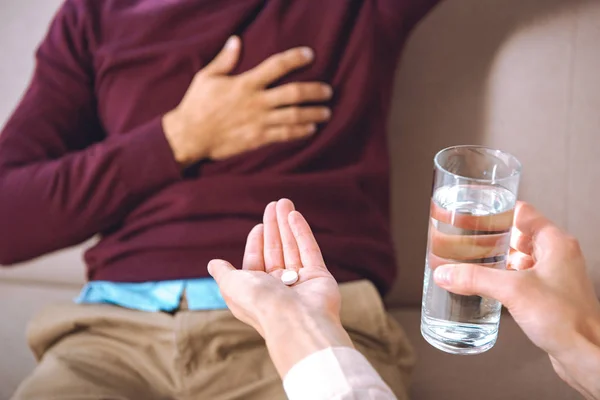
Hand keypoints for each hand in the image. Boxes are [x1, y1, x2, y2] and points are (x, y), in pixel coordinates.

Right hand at [163, 36, 332, 166]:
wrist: (189, 136)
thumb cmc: (196, 105)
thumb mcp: (206, 77)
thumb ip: (224, 60)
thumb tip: (236, 40)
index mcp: (245, 83)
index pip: (276, 66)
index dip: (295, 59)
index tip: (310, 55)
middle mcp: (256, 101)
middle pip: (293, 93)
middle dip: (314, 91)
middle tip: (328, 91)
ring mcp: (258, 121)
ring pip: (294, 116)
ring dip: (314, 113)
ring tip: (326, 111)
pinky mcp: (258, 138)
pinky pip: (285, 135)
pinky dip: (301, 132)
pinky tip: (311, 129)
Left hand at [208, 198, 351, 376]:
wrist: (295, 321)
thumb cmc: (260, 304)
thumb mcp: (232, 286)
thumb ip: (224, 273)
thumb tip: (213, 263)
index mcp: (258, 291)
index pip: (256, 261)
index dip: (256, 242)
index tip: (259, 226)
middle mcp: (279, 286)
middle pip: (276, 250)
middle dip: (274, 227)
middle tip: (275, 203)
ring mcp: (301, 281)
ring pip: (292, 247)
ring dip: (287, 224)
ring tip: (285, 202)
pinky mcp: (319, 277)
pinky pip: (309, 250)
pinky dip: (301, 232)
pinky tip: (294, 215)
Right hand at [433, 202, 599, 396]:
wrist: (585, 354)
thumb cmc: (566, 319)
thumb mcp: (513, 291)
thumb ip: (476, 278)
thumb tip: (445, 273)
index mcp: (554, 242)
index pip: (522, 213)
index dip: (497, 211)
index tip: (473, 213)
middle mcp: (556, 255)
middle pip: (517, 235)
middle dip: (490, 238)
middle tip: (464, 239)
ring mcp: (553, 276)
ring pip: (518, 258)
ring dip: (495, 260)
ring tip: (468, 261)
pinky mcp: (548, 295)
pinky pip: (520, 279)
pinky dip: (502, 279)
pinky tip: (485, 286)